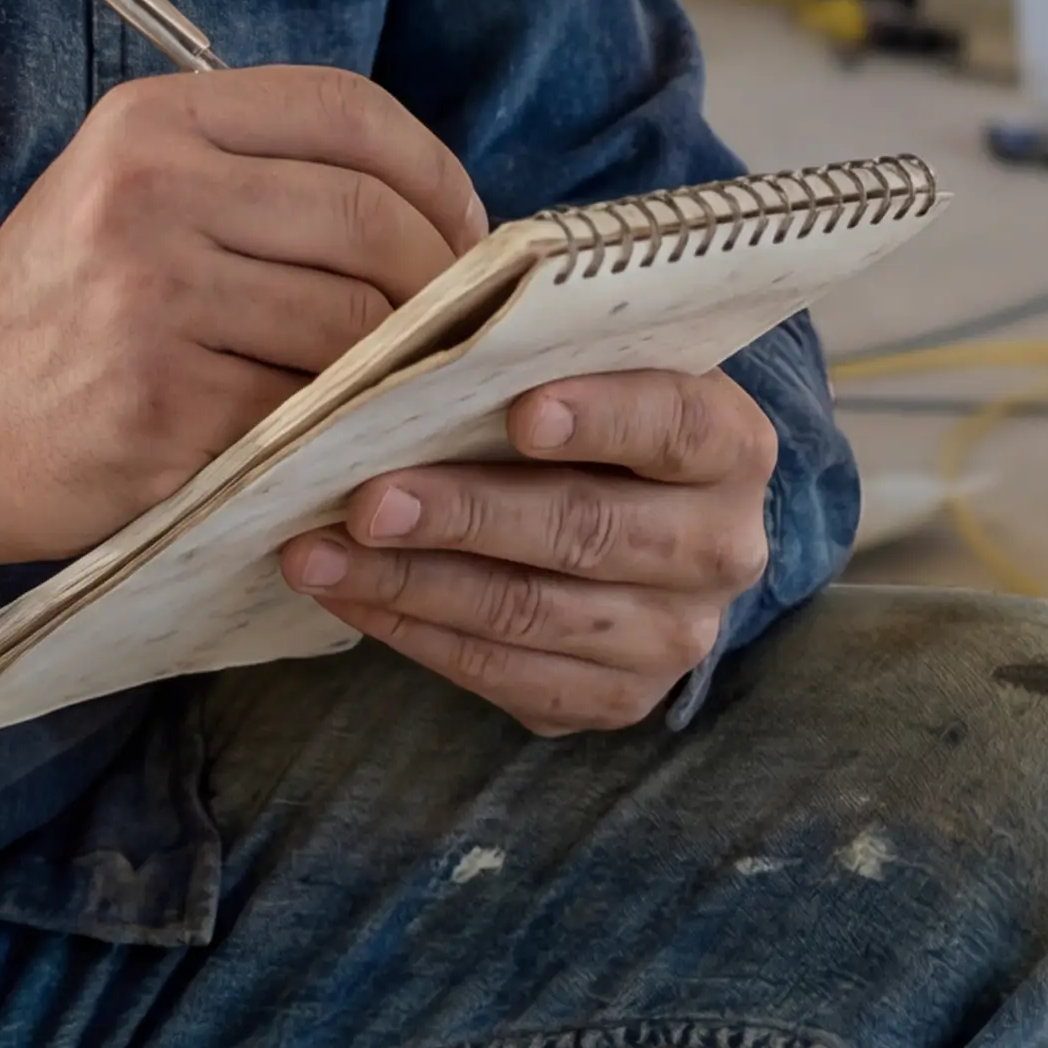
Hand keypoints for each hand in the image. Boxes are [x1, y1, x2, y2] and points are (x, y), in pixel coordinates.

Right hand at [0, 66, 487, 597]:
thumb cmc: (61, 307)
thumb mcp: (127, 189)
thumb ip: (254, 173)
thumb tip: (432, 205)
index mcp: (151, 122)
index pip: (343, 107)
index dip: (432, 166)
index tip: (463, 222)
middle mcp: (150, 194)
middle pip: (367, 215)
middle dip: (442, 272)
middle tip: (461, 315)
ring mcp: (154, 302)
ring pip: (354, 319)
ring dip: (403, 358)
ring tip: (405, 375)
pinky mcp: (164, 408)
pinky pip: (310, 408)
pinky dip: (349, 424)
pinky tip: (351, 431)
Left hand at [280, 368, 777, 734]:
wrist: (644, 518)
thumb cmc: (594, 411)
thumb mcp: (595, 367)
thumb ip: (537, 356)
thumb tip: (413, 347)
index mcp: (732, 446)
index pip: (675, 426)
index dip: (602, 418)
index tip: (517, 413)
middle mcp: (721, 550)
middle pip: (588, 532)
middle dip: (466, 515)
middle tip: (366, 499)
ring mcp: (672, 638)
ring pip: (530, 613)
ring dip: (409, 582)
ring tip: (315, 551)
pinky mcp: (614, 699)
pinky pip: (503, 675)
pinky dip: (412, 632)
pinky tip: (347, 592)